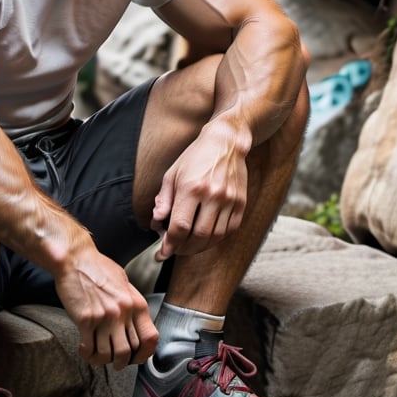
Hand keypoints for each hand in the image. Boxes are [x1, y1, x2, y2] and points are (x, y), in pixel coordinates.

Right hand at [54, 247, 158, 369]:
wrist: (74, 259)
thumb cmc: (97, 268)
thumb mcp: (123, 283)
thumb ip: (131, 303)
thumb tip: (134, 323)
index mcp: (135, 303)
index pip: (149, 338)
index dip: (144, 354)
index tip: (137, 358)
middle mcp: (123, 312)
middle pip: (128, 351)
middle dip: (121, 362)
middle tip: (115, 361)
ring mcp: (104, 317)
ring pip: (108, 355)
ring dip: (102, 360)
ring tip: (98, 357)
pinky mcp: (86, 320)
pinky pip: (89, 348)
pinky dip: (88, 355)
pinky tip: (85, 350)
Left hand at [151, 126, 247, 259]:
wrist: (226, 143)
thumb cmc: (195, 157)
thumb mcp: (172, 174)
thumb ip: (164, 200)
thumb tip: (156, 223)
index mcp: (191, 188)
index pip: (179, 227)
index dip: (168, 245)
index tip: (161, 254)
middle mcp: (212, 195)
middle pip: (197, 237)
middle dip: (182, 249)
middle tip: (173, 249)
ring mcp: (229, 200)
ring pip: (214, 237)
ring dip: (198, 247)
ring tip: (187, 245)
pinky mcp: (241, 203)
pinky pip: (228, 231)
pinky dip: (215, 240)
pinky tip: (205, 237)